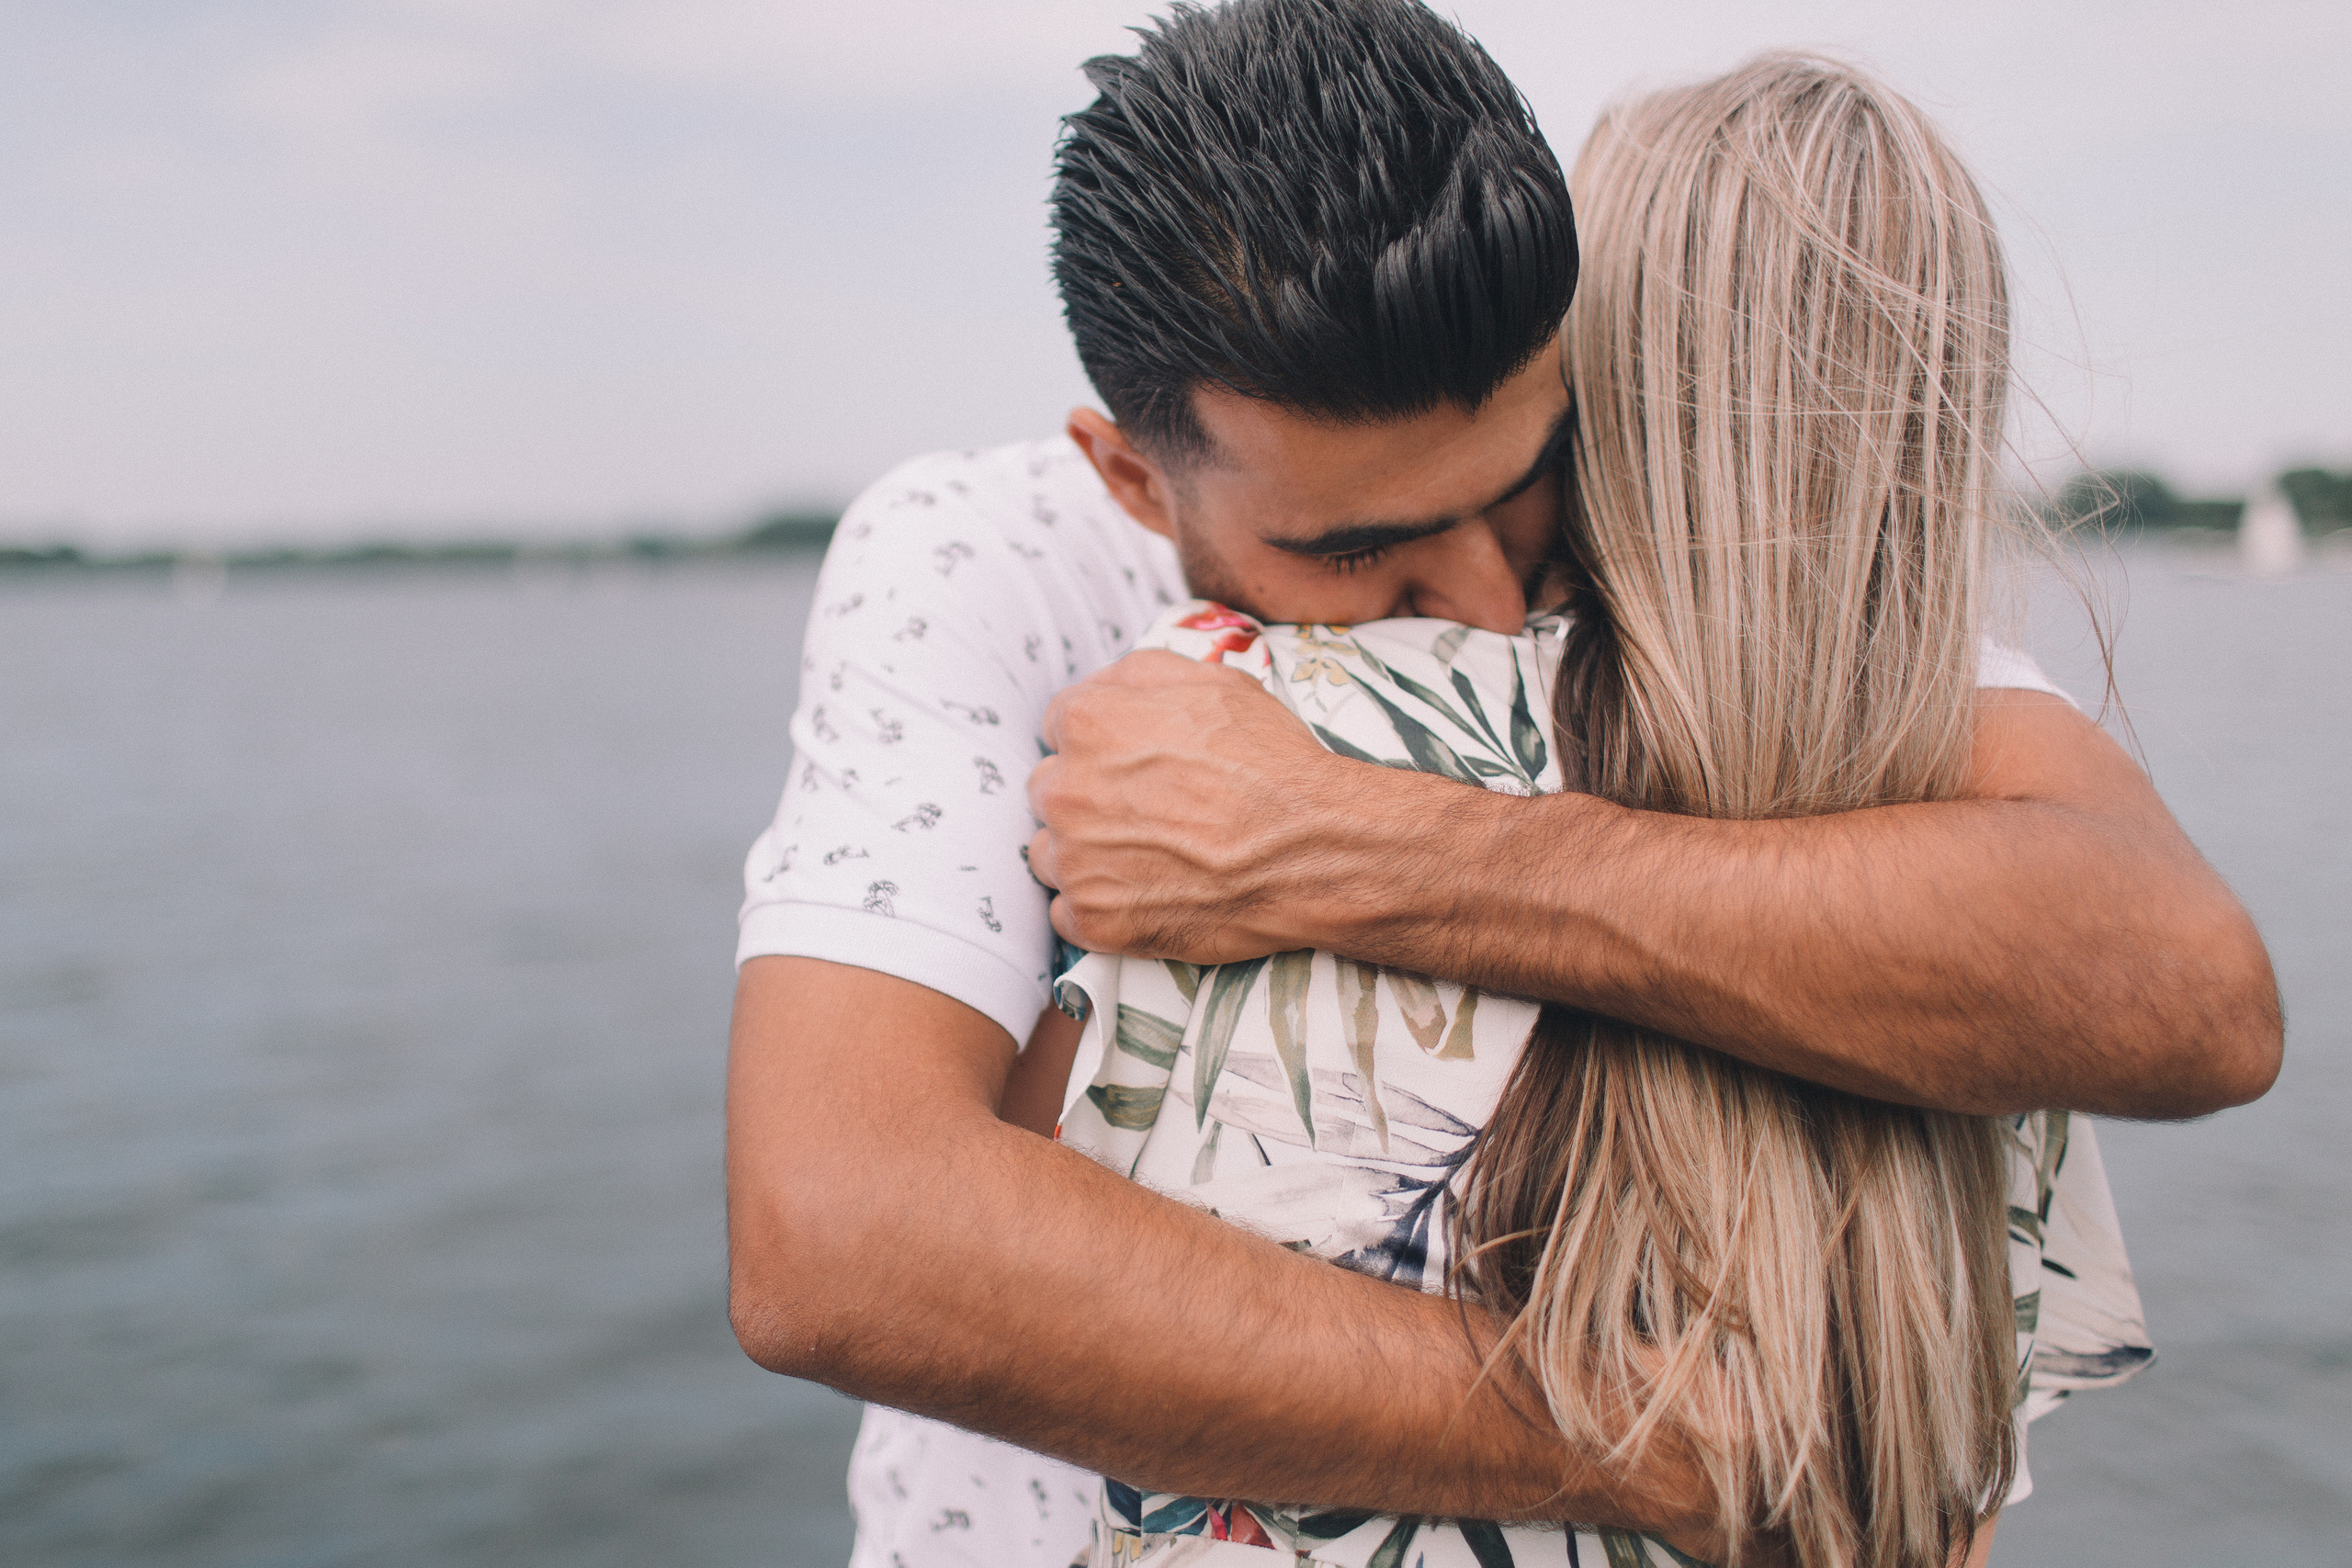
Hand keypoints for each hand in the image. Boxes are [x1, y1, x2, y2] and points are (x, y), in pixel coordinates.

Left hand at [1026, 649, 1385, 961]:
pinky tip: (1143, 895)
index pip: (1058, 727)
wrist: (1314, 850)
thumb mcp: (1214, 682)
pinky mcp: (1094, 919)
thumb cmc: (1272, 764)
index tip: (1130, 762)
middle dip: (1086, 797)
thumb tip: (1104, 686)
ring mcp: (1077, 861)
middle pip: (1049, 791)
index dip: (1099, 743)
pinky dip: (1097, 907)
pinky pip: (1065, 913)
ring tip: (1146, 855)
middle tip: (1144, 810)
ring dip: (1084, 854)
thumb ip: (1139, 674)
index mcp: (1088, 723)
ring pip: (1049, 854)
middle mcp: (1067, 790)